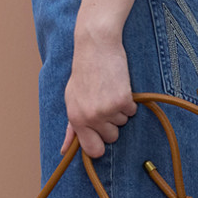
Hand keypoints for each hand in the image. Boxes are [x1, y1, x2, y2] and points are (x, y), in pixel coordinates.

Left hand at [61, 23, 136, 158]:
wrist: (95, 47)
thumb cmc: (83, 73)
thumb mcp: (71, 99)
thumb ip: (71, 127)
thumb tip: (65, 150)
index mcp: (76, 119)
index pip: (93, 150)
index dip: (100, 145)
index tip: (102, 136)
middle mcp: (90, 117)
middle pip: (112, 137)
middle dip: (111, 123)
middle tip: (103, 102)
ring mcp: (107, 110)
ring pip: (123, 123)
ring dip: (119, 110)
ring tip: (109, 91)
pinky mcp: (123, 100)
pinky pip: (132, 112)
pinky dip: (129, 101)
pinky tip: (118, 87)